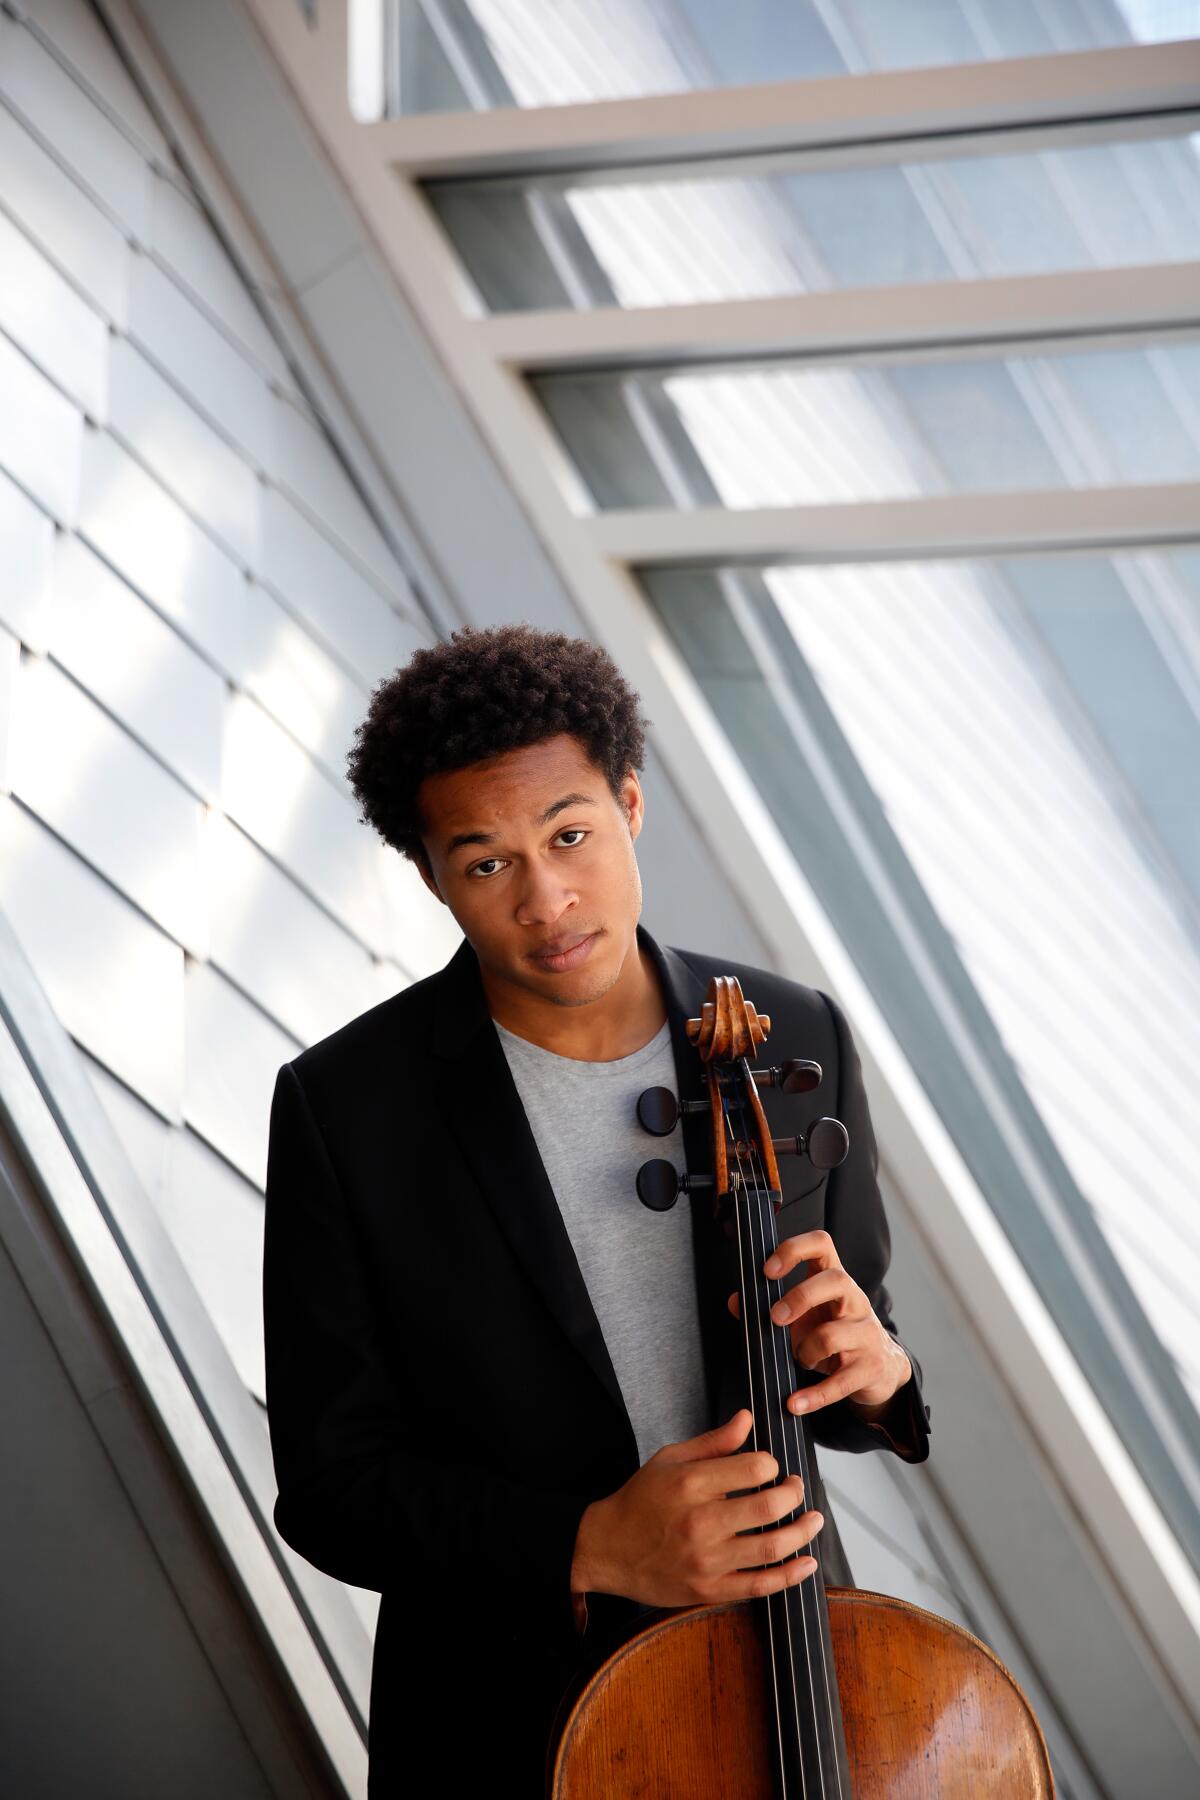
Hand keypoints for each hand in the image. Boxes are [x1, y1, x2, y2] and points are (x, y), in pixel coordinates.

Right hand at [570, 1409, 822, 1608]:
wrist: (607, 1549)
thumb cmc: (640, 1500)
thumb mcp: (669, 1459)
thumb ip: (713, 1441)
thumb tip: (747, 1419)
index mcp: (690, 1484)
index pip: (753, 1468)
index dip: (771, 1465)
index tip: (770, 1467)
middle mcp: (700, 1522)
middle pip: (768, 1508)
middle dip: (793, 1494)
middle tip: (797, 1488)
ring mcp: (706, 1560)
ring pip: (771, 1548)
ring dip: (802, 1533)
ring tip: (814, 1521)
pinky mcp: (709, 1590)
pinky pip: (759, 1586)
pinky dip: (790, 1576)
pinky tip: (807, 1563)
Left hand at [729, 1229, 911, 1418]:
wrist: (880, 1366)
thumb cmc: (835, 1333)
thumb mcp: (803, 1317)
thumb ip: (767, 1307)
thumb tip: (736, 1301)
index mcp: (834, 1280)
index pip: (822, 1245)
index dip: (795, 1250)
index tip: (768, 1269)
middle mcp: (854, 1300)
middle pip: (836, 1280)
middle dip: (801, 1296)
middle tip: (775, 1317)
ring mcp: (866, 1333)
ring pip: (835, 1334)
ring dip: (807, 1350)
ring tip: (801, 1358)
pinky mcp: (870, 1367)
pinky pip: (841, 1382)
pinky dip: (814, 1396)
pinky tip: (796, 1402)